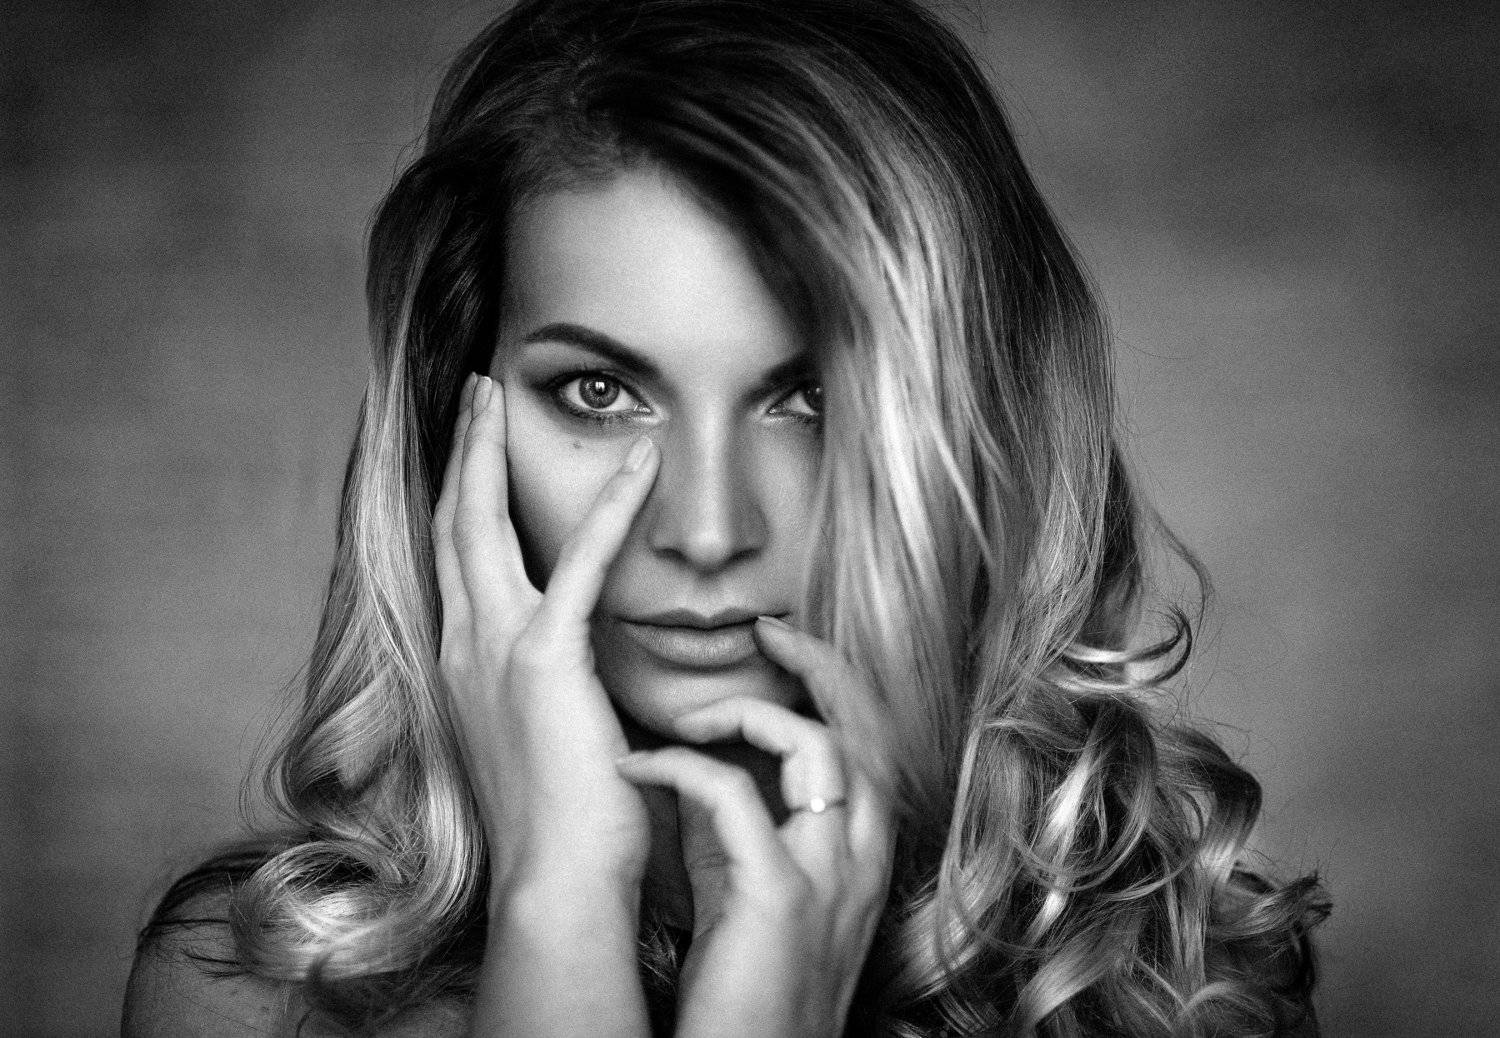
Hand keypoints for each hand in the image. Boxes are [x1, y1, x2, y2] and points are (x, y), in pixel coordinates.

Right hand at [432, 372, 659, 890]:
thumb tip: (567, 668)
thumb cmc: (558, 822)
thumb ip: (541, 687)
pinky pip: (579, 561)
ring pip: (480, 522)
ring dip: (490, 450)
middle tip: (474, 393)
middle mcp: (462, 646)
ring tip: (499, 393)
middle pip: (449, 522)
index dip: (455, 495)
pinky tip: (642, 460)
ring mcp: (495, 648)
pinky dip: (613, 505)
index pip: (453, 559)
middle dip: (459, 451)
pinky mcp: (546, 658)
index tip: (467, 447)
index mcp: (461, 664)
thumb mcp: (537, 737)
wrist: (553, 880)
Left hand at [615, 619, 895, 1037]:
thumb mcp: (751, 893)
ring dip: (749, 712)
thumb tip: (704, 764)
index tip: (788, 646)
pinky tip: (639, 767)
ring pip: (818, 749)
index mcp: (859, 855)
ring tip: (689, 711)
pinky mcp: (778, 900)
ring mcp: (827, 878)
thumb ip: (740, 828)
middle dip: (822, 667)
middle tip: (769, 630)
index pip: (872, 744)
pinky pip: (735, 796)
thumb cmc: (742, 992)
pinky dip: (682, 768)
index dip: (838, 685)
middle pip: (865, 729)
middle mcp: (858, 859)